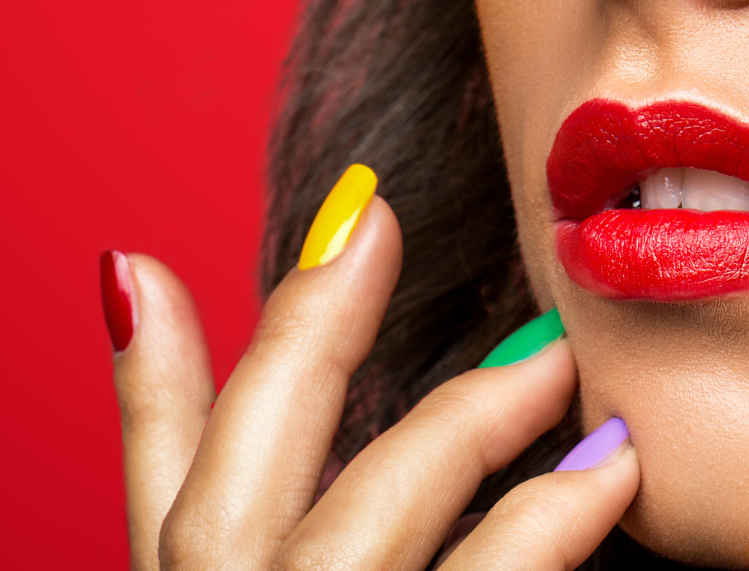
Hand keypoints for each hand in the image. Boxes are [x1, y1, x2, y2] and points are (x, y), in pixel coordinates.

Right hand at [104, 166, 638, 570]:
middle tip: (378, 221)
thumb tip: (132, 280)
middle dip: (313, 338)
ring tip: (559, 358)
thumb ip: (191, 462)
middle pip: (254, 473)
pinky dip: (549, 527)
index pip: (163, 478)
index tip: (150, 247)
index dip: (157, 363)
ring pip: (378, 516)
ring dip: (470, 423)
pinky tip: (616, 470)